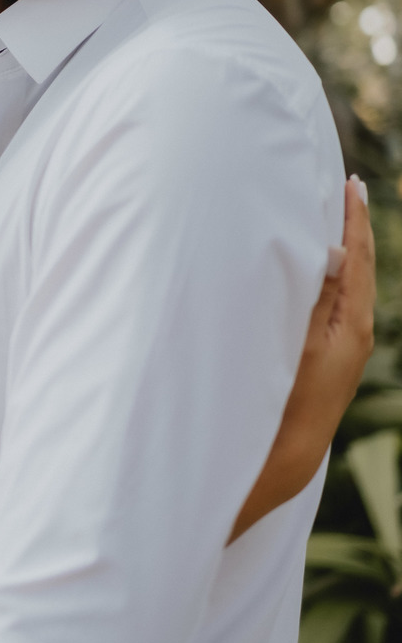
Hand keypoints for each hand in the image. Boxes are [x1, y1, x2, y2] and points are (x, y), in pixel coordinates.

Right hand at [230, 176, 374, 540]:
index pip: (357, 258)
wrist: (282, 458)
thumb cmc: (284, 397)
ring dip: (343, 252)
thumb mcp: (299, 340)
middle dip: (354, 230)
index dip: (354, 220)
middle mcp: (357, 333)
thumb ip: (315, 295)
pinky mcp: (330, 358)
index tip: (350, 184)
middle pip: (361, 268)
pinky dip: (333, 276)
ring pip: (349, 285)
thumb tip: (334, 252)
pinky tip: (319, 270)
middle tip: (349, 191)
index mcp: (353, 324)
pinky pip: (338, 302)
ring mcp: (345, 347)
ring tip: (334, 221)